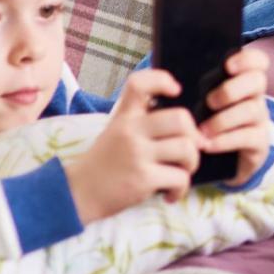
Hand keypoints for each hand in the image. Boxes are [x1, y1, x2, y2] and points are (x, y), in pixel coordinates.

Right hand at [66, 69, 198, 223]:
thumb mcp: (117, 132)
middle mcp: (130, 130)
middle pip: (181, 118)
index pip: (139, 83)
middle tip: (189, 150)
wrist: (79, 194)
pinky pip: (180, 177)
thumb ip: (144, 123)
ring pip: (187, 148)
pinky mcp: (143, 178)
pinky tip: (171, 193)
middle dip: (194, 136)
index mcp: (125, 116)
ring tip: (180, 172)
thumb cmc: (106, 163)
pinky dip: (182, 188)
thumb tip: (189, 128)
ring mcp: (137, 153)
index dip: (162, 79)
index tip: (176, 90)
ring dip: (191, 164)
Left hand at [199, 48, 273, 185]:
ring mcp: (259, 120)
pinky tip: (208, 144)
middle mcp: (255, 97)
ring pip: (252, 110)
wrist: (214, 163)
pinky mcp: (259, 143)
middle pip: (258, 81)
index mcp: (241, 81)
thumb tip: (166, 76)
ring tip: (202, 130)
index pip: (257, 61)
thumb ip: (191, 88)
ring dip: (224, 119)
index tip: (227, 66)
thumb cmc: (202, 124)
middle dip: (233, 89)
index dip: (246, 59)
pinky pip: (248, 137)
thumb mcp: (197, 103)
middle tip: (210, 101)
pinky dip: (225, 140)